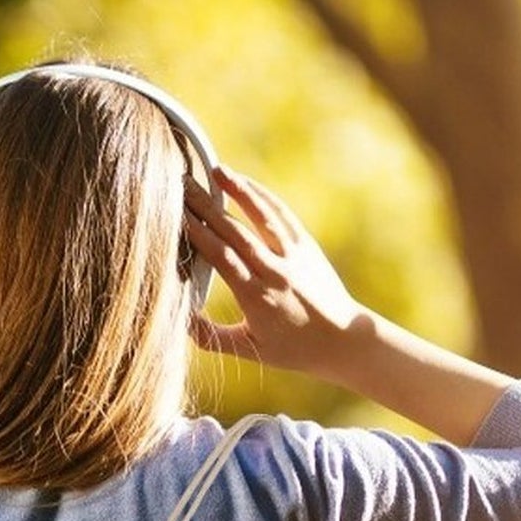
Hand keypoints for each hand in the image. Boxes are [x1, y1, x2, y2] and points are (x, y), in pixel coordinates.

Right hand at [183, 167, 365, 379]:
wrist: (344, 339)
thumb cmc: (293, 350)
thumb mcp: (249, 351)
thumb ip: (211, 336)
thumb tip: (179, 320)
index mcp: (256, 298)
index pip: (221, 258)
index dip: (198, 234)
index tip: (176, 216)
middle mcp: (274, 271)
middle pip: (234, 232)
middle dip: (207, 206)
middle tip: (183, 185)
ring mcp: (293, 255)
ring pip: (261, 216)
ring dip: (238, 190)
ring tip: (216, 170)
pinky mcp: (307, 245)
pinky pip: (282, 215)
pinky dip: (262, 197)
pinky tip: (245, 183)